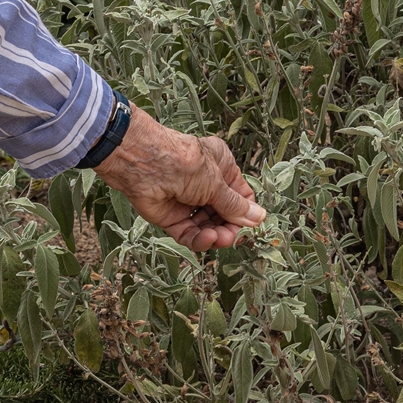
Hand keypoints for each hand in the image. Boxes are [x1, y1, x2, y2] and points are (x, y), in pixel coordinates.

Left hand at [93, 105, 263, 250]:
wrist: (143, 165)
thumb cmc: (184, 162)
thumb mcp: (216, 184)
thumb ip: (235, 206)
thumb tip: (259, 219)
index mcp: (221, 166)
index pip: (240, 195)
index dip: (246, 213)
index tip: (253, 229)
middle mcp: (205, 184)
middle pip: (224, 214)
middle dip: (230, 227)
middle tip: (235, 239)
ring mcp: (188, 202)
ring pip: (208, 226)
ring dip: (216, 235)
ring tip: (221, 239)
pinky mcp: (172, 217)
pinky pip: (189, 233)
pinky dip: (199, 239)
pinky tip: (207, 239)